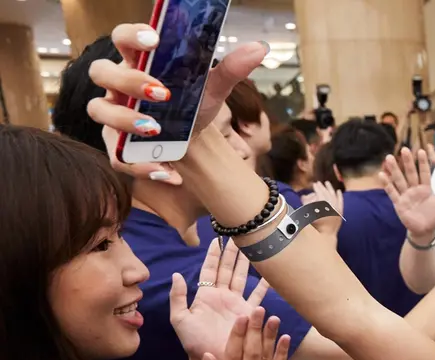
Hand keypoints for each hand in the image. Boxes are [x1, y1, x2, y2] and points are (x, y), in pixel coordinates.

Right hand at [85, 24, 267, 178]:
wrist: (193, 143)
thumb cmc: (193, 106)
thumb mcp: (212, 89)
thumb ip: (230, 69)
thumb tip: (258, 49)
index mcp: (139, 62)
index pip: (122, 37)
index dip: (131, 35)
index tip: (154, 40)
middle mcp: (119, 85)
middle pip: (102, 71)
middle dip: (128, 81)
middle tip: (162, 93)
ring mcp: (113, 114)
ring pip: (99, 110)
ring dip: (125, 120)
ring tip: (157, 131)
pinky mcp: (117, 145)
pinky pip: (117, 156)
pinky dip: (141, 165)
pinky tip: (167, 172)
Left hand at [170, 239, 269, 359]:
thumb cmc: (194, 342)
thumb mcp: (180, 320)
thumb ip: (178, 297)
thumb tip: (177, 275)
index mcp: (205, 295)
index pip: (209, 270)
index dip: (213, 255)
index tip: (217, 239)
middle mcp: (222, 296)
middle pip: (228, 269)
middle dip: (232, 252)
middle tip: (238, 235)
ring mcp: (236, 304)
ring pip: (242, 277)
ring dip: (247, 262)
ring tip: (252, 247)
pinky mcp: (249, 313)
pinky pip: (258, 295)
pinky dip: (264, 284)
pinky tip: (270, 274)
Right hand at [190, 307, 289, 359]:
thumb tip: (209, 353)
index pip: (233, 356)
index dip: (237, 336)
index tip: (241, 318)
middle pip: (252, 353)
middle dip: (255, 330)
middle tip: (258, 311)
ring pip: (267, 358)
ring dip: (270, 337)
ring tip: (273, 317)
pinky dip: (282, 352)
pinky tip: (285, 336)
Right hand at [301, 181, 343, 236]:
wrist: (324, 236)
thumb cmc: (314, 225)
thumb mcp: (307, 213)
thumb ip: (305, 203)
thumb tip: (304, 196)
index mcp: (322, 205)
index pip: (320, 193)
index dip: (317, 188)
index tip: (314, 184)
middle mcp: (331, 205)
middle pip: (327, 194)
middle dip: (322, 187)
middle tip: (319, 183)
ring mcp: (337, 209)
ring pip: (334, 196)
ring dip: (330, 189)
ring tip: (327, 183)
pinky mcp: (340, 213)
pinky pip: (341, 202)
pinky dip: (340, 196)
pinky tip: (338, 191)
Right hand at [380, 147, 434, 241]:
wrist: (425, 232)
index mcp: (426, 189)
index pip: (424, 173)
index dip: (423, 163)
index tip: (421, 151)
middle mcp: (415, 189)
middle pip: (411, 173)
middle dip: (407, 162)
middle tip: (404, 149)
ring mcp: (406, 196)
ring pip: (400, 180)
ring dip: (394, 169)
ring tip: (389, 157)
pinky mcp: (399, 204)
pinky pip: (392, 193)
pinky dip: (387, 184)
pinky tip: (382, 175)